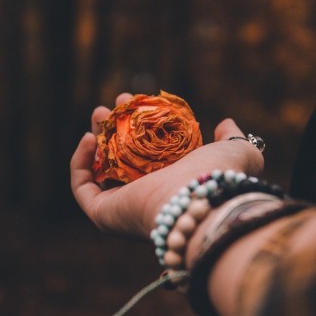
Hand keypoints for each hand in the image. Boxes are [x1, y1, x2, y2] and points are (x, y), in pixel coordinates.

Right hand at [70, 93, 264, 240]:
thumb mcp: (236, 152)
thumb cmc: (219, 177)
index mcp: (174, 184)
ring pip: (100, 170)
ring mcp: (123, 207)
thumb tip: (225, 125)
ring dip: (96, 138)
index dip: (141, 126)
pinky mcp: (104, 214)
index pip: (150, 155)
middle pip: (122, 159)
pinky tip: (89, 137)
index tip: (140, 102)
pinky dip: (80, 162)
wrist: (199, 203)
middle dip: (116, 126)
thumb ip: (233, 138)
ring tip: (100, 112)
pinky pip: (83, 188)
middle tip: (118, 102)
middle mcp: (147, 197)